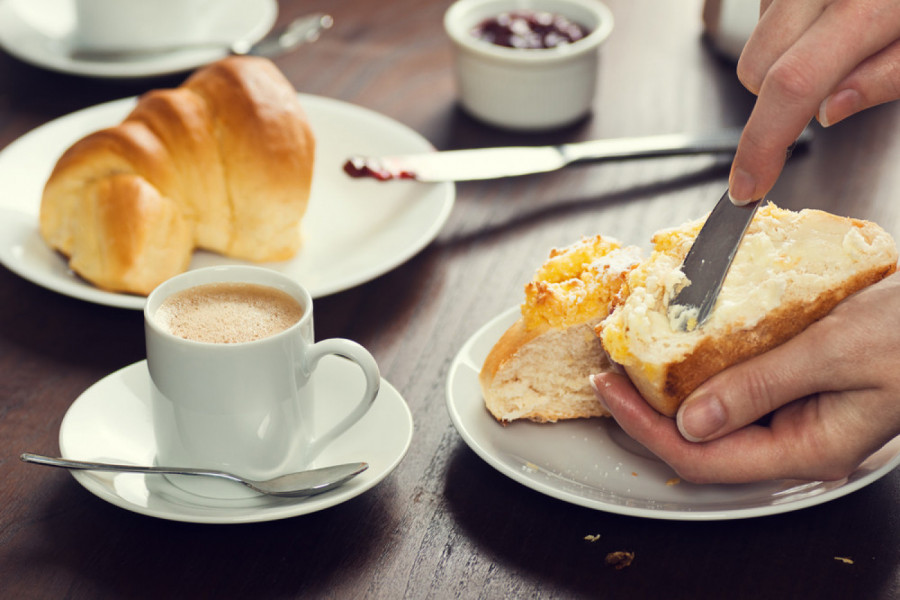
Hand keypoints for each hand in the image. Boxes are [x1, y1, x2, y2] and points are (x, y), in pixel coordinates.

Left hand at [591, 272, 899, 483]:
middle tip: (611, 374)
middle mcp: (801, 441)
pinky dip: (708, 373)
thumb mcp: (834, 351)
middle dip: (650, 413)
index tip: (610, 390)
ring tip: (635, 360)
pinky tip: (686, 349)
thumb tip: (690, 421)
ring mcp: (802, 417)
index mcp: (810, 447)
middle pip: (704, 444)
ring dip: (675, 392)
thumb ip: (759, 387)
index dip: (646, 427)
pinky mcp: (804, 390)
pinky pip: (744, 392)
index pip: (704, 459)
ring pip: (720, 418)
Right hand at [729, 0, 899, 203]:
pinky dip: (791, 26)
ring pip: (756, 39)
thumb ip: (890, 76)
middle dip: (777, 98)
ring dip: (784, 59)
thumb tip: (831, 110)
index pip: (790, 87)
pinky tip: (831, 18)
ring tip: (843, 41)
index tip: (749, 183)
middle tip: (830, 91)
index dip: (761, 144)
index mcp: (864, 5)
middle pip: (755, 68)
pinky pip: (768, 8)